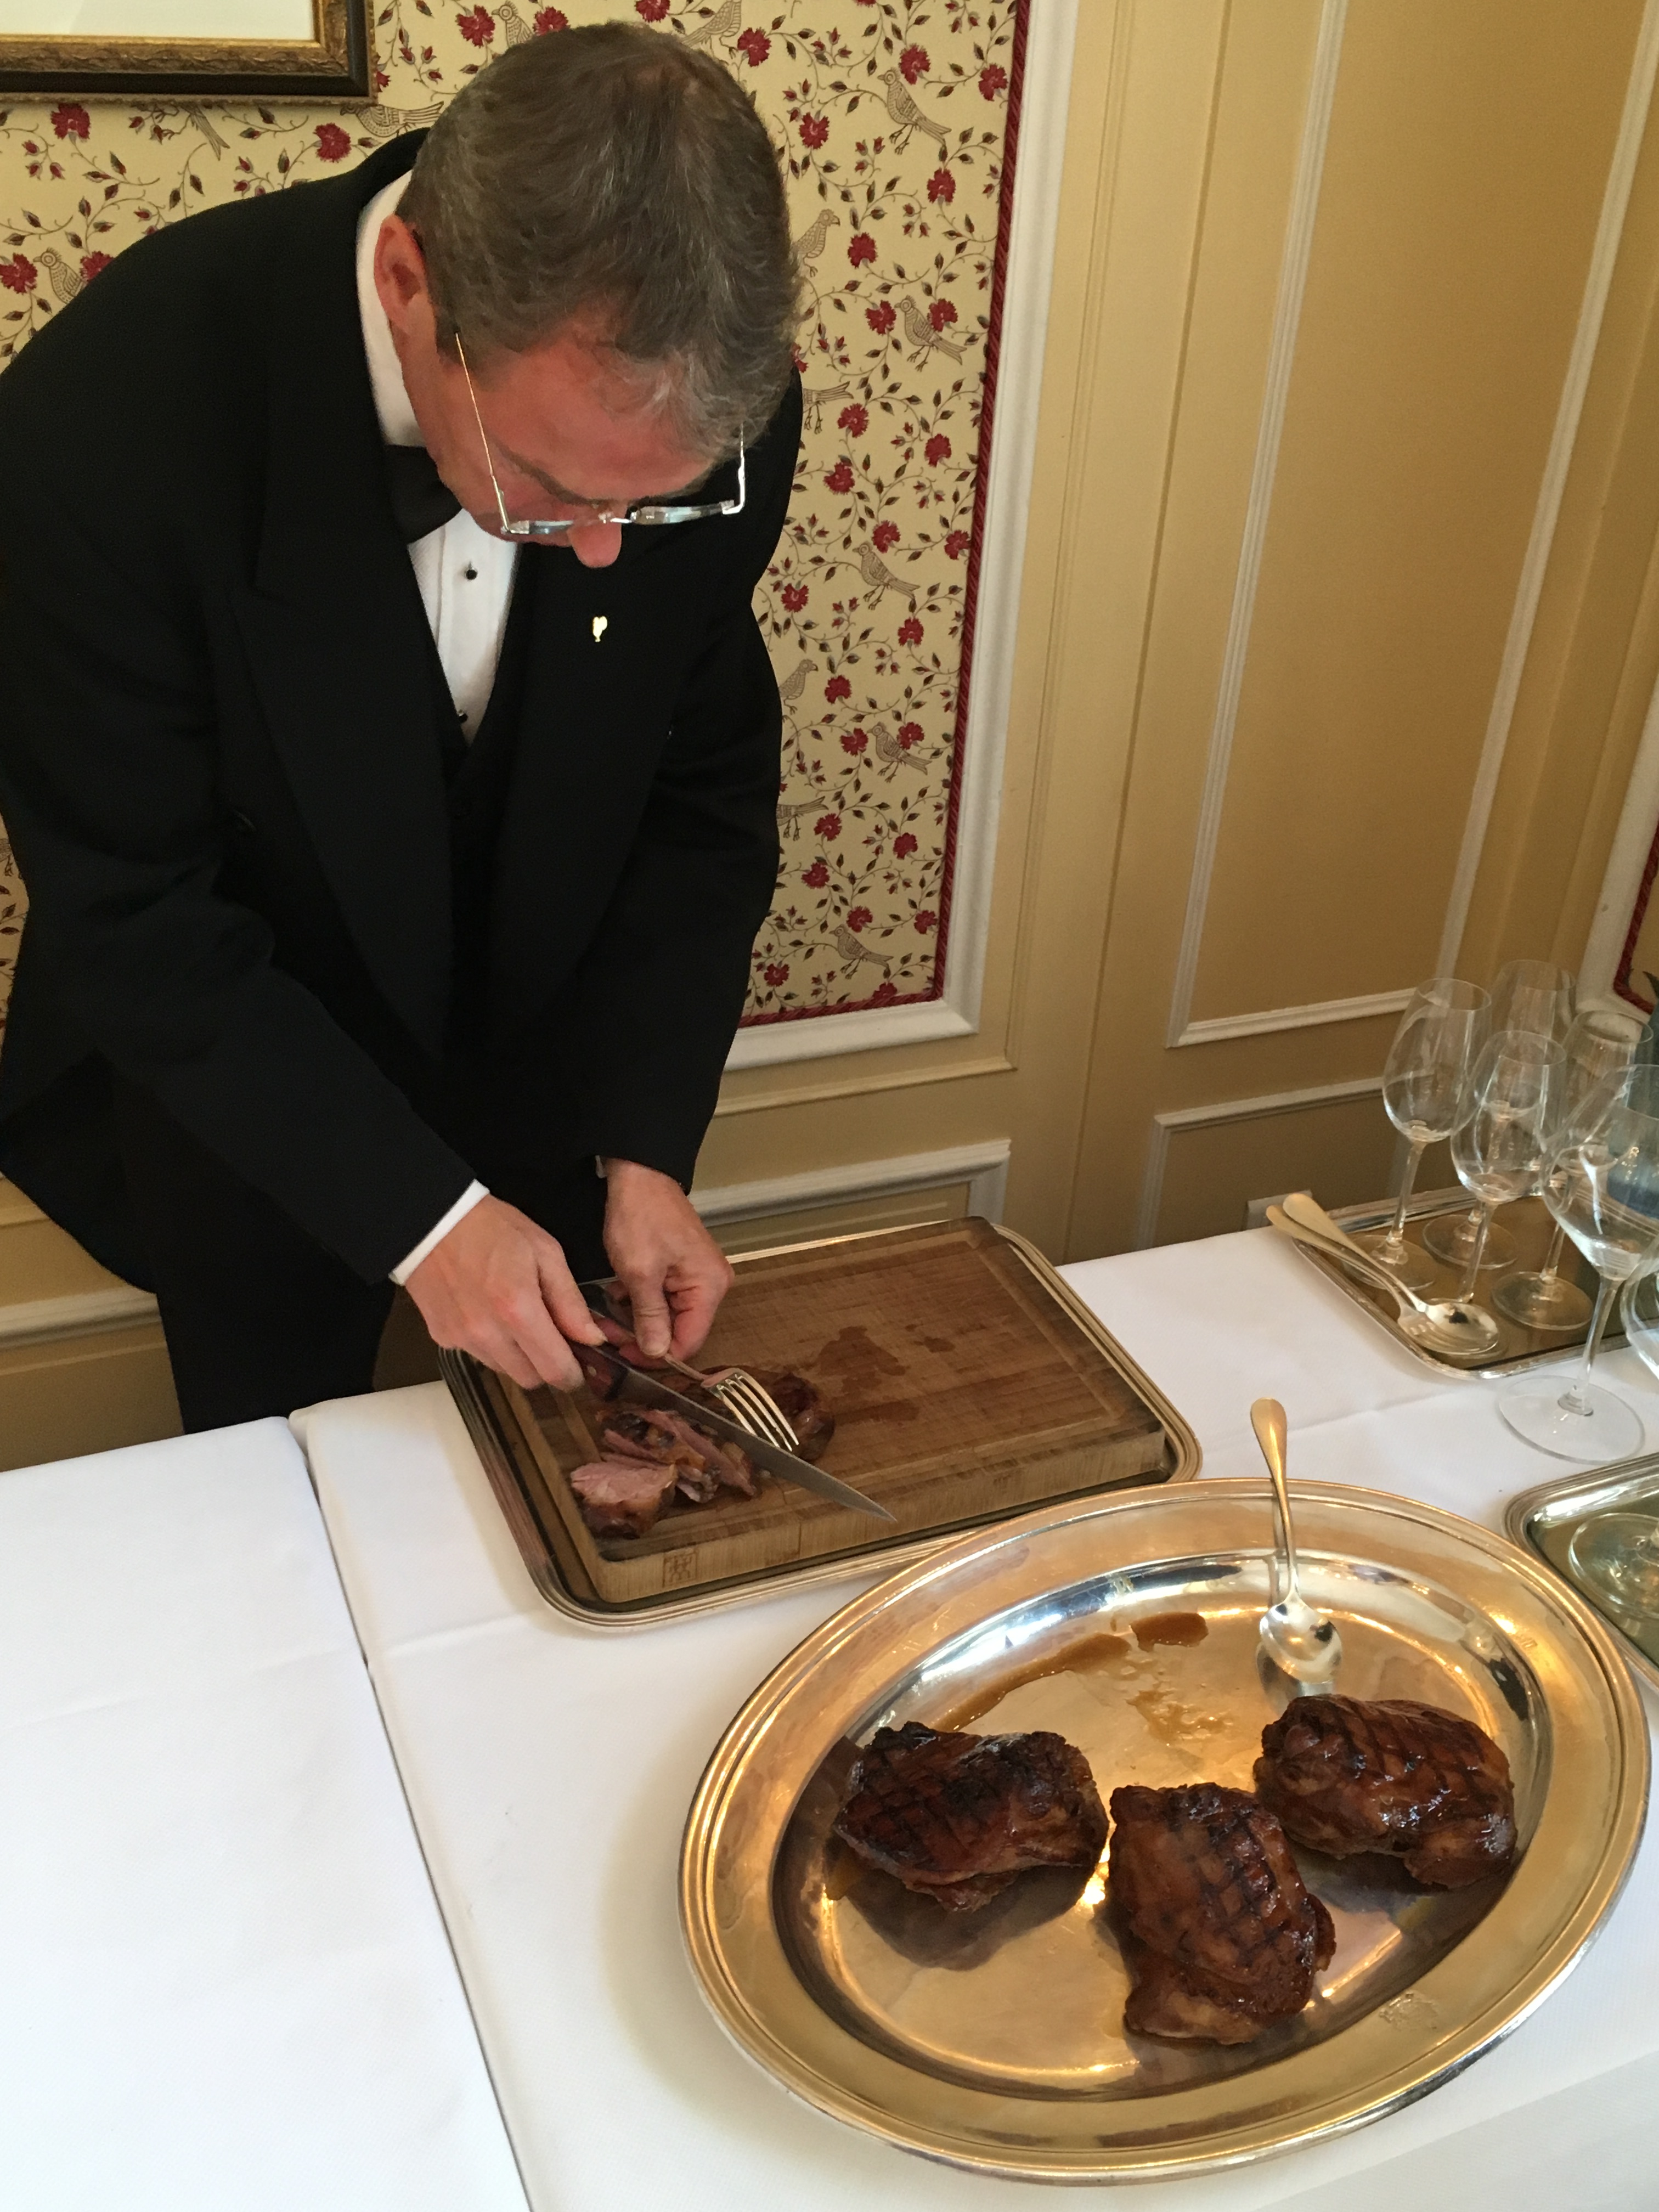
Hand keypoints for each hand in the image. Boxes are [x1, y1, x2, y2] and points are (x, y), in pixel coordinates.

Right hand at [404, 1194, 603, 1391]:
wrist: (431, 1220)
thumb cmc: (491, 1228)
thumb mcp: (545, 1252)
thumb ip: (570, 1301)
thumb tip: (591, 1338)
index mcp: (518, 1309)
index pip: (554, 1370)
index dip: (572, 1374)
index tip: (580, 1365)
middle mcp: (487, 1333)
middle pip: (529, 1378)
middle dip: (546, 1365)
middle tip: (551, 1338)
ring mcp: (461, 1339)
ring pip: (503, 1369)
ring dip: (518, 1356)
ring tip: (516, 1319)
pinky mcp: (442, 1338)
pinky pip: (477, 1355)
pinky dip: (491, 1345)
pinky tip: (489, 1314)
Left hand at [602, 1158, 733, 1359]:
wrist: (639, 1175)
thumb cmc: (641, 1217)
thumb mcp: (640, 1273)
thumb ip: (650, 1317)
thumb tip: (656, 1353)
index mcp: (709, 1287)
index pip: (689, 1342)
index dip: (656, 1355)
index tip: (623, 1356)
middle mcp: (712, 1284)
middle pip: (681, 1330)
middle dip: (644, 1337)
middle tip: (608, 1336)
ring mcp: (698, 1274)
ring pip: (669, 1315)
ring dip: (639, 1319)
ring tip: (607, 1318)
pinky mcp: (682, 1267)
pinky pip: (665, 1297)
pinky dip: (641, 1301)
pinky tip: (618, 1295)